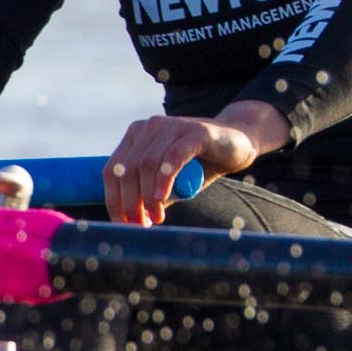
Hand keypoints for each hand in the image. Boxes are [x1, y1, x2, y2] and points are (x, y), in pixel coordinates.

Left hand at [103, 102, 287, 226]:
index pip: (113, 170)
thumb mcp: (170, 180)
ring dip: (148, 197)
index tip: (123, 223)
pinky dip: (164, 179)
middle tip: (141, 224)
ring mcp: (173, 126)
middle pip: (127, 169)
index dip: (114, 199)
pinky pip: (173, 156)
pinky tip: (163, 198)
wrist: (239, 143)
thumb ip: (150, 192)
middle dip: (130, 202)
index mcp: (137, 136)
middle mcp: (150, 127)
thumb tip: (128, 221)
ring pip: (146, 164)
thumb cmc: (201, 164)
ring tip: (157, 217)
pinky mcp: (196, 131)